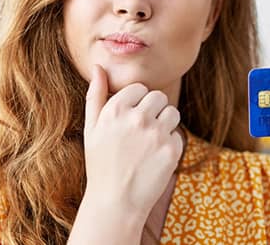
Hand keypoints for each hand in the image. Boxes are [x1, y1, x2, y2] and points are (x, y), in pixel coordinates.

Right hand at [80, 64, 183, 221]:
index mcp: (115, 109)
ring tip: (149, 144)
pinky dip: (169, 146)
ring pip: (172, 112)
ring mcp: (155, 133)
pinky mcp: (171, 150)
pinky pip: (177, 135)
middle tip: (140, 134)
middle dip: (153, 111)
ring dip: (165, 124)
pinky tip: (154, 160)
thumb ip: (96, 95)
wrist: (115, 202)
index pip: (139, 87)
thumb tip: (98, 66)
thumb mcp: (91, 128)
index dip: (136, 103)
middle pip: (158, 97)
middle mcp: (136, 117)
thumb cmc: (101, 164)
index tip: (130, 121)